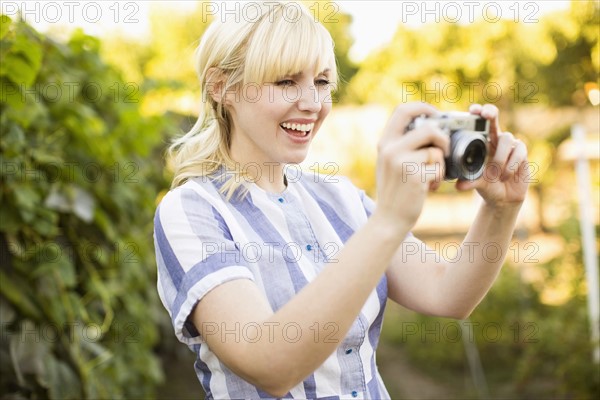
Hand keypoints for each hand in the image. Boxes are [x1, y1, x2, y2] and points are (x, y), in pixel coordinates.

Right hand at [374, 102, 449, 230]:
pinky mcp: (414, 175)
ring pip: (436, 149)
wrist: (389, 220)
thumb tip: (429, 126)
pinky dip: (440, 177)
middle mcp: (390, 149)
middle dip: (442, 138)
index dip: (423, 108)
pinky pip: (438, 167)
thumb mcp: (390, 164)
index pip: (403, 110)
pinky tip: (431, 187)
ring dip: (441, 163)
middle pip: (427, 127)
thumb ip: (402, 145)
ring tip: (433, 176)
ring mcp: (401, 161)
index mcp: (385, 143)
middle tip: (444, 150)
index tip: (435, 115)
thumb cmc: (395, 192)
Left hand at [456, 104, 528, 206]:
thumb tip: (458, 186)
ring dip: (500, 158)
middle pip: (494, 118)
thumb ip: (469, 182)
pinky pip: (518, 151)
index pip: (478, 124)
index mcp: (480, 143)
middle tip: (486, 115)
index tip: (473, 110)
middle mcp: (495, 140)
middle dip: (490, 113)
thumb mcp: (477, 183)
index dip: (477, 114)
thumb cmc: (487, 185)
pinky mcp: (522, 152)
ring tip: (495, 175)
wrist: (504, 198)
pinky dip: (511, 164)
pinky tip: (505, 175)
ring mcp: (509, 145)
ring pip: (506, 139)